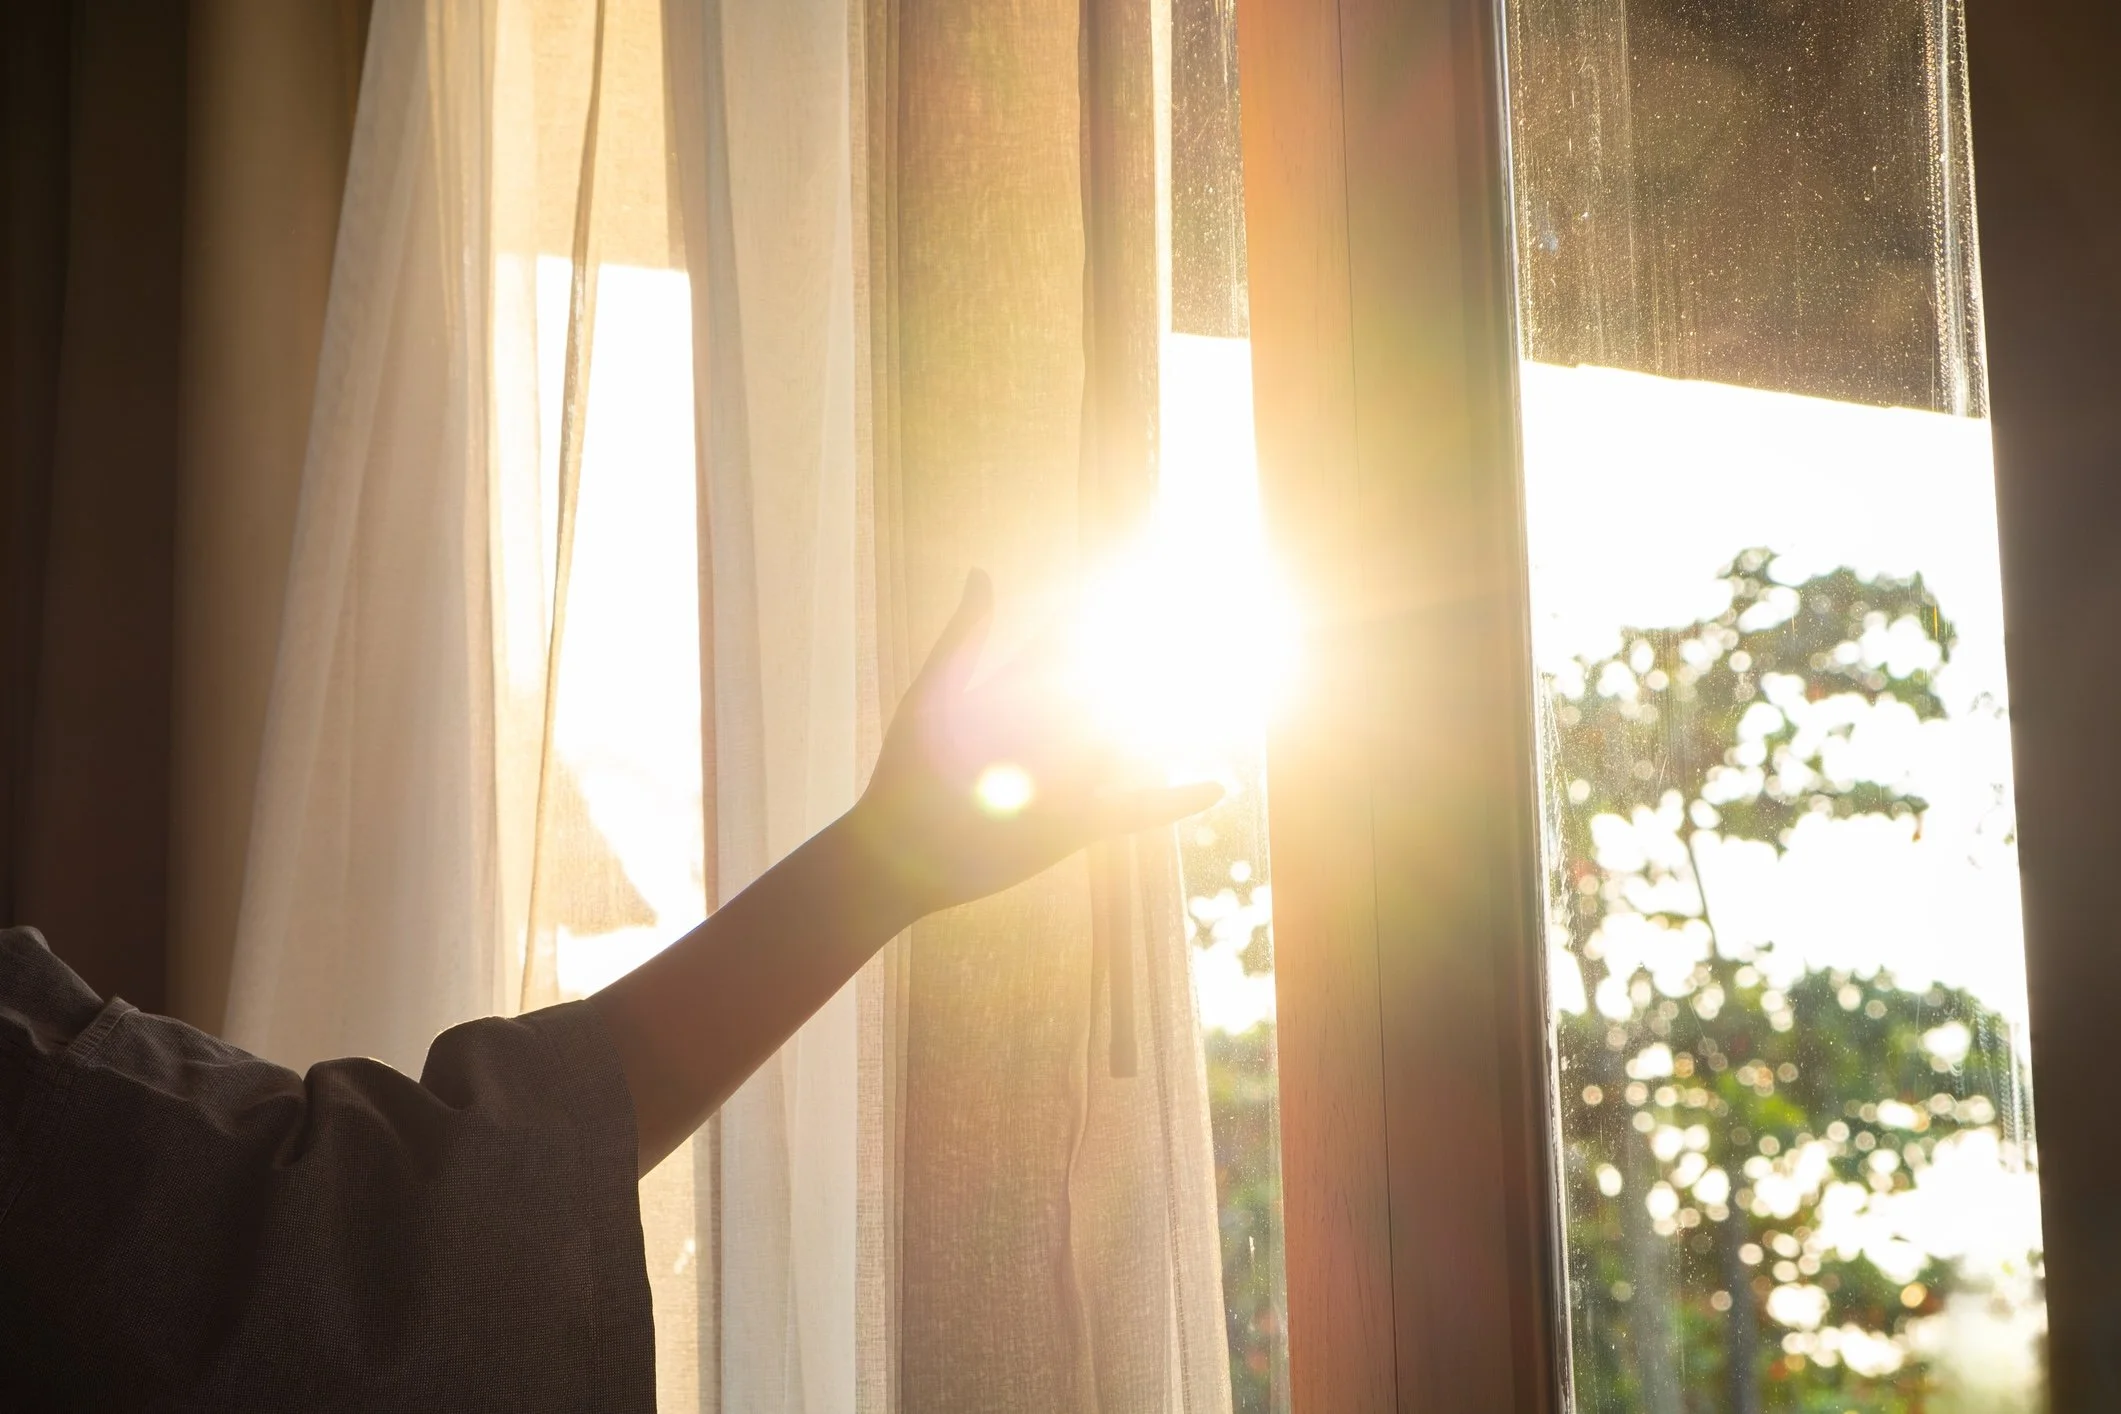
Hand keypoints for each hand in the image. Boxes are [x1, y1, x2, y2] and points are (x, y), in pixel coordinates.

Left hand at [848, 569, 1222, 919]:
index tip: (1151, 580)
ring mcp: (1068, 779)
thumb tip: (984, 573)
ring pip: (1135, 745)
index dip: (1107, 612)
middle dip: (1158, 660)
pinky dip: (1174, 800)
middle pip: (1114, 689)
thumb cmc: (905, 772)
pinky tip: (1216, 788)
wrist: (898, 852)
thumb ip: (966, 640)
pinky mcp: (1077, 825)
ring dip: (1178, 722)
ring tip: (1230, 695)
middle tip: (1213, 629)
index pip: (1071, 642)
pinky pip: (1135, 810)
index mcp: (1017, 695)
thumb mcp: (935, 699)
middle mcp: (1050, 733)